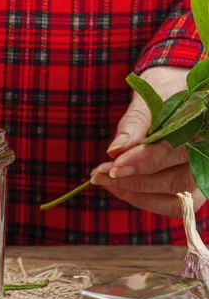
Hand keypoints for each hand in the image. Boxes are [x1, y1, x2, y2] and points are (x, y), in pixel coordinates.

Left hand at [91, 66, 205, 216]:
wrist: (183, 95)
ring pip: (176, 199)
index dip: (145, 160)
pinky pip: (172, 206)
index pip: (178, 150)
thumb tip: (116, 150)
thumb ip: (136, 122)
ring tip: (103, 178)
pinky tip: (117, 185)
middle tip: (100, 173)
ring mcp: (206, 176)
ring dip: (135, 192)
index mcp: (206, 127)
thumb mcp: (153, 95)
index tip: (114, 163)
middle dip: (134, 180)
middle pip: (178, 180)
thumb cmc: (168, 93)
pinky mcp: (195, 190)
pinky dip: (142, 199)